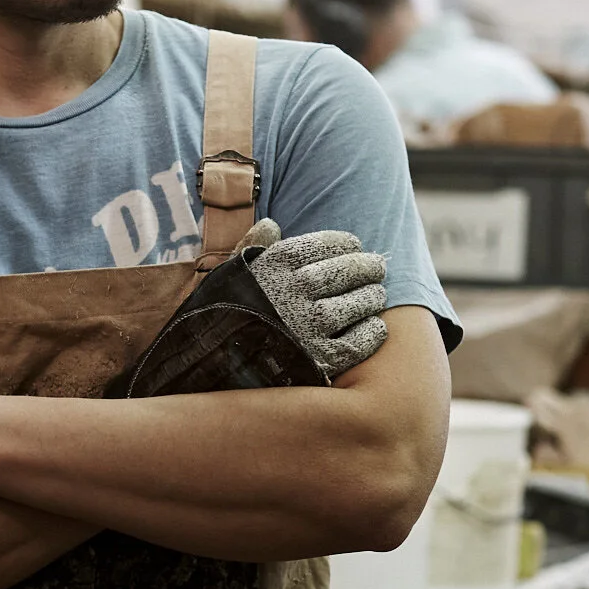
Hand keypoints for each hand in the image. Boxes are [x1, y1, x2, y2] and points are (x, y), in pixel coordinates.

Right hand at [238, 220, 387, 380]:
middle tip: (378, 267)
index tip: (355, 246)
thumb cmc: (222, 314)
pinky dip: (373, 332)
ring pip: (358, 304)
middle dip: (367, 267)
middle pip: (347, 271)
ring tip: (376, 295)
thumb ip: (252, 247)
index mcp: (277, 264)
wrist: (210, 364)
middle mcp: (297, 290)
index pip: (326, 244)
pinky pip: (360, 340)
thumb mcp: (230, 274)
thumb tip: (271, 224)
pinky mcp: (321, 358)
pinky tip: (375, 327)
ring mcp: (310, 325)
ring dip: (372, 298)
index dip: (346, 244)